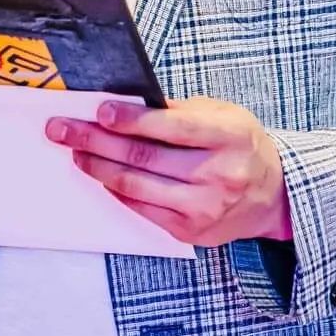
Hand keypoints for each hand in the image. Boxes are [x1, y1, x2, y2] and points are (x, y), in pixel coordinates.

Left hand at [48, 96, 291, 246]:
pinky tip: (102, 175)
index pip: (172, 127)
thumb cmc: (241, 146)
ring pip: (136, 185)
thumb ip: (178, 110)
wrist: (273, 196)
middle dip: (96, 140)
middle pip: (145, 157)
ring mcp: (204, 207)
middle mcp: (219, 175)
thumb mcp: (223, 115)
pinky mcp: (190, 231)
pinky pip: (142, 208)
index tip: (100, 110)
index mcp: (229, 137)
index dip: (132, 119)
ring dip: (98, 167)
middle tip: (63, 129)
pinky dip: (116, 190)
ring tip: (76, 152)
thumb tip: (126, 103)